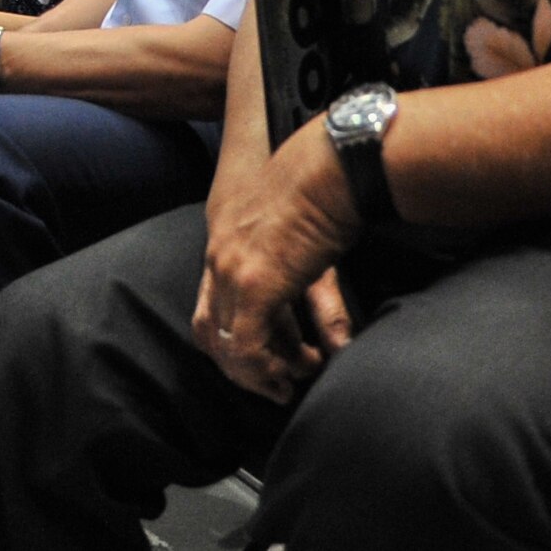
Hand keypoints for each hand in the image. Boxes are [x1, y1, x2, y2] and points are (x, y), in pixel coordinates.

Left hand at [191, 121, 360, 402]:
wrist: (332, 162)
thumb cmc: (325, 191)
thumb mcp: (313, 254)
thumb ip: (322, 309)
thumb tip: (340, 350)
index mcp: (224, 244)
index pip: (211, 307)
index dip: (236, 342)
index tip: (272, 362)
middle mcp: (218, 259)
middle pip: (211, 332)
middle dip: (244, 369)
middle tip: (278, 388)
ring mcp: (232, 271)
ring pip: (225, 345)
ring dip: (258, 373)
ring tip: (294, 379)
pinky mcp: (255, 284)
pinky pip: (247, 346)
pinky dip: (269, 368)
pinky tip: (305, 364)